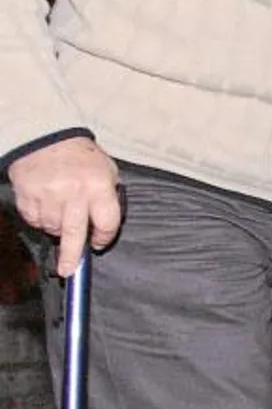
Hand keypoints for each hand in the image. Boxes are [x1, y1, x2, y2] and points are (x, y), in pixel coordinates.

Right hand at [6, 137, 120, 276]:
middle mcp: (73, 193)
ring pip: (52, 228)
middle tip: (68, 271)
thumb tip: (104, 225)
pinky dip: (40, 219)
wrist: (45, 137)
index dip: (103, 237)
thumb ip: (108, 197)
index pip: (106, 222)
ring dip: (57, 229)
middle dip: (71, 256)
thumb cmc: (81, 157)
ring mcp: (47, 195)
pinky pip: (35, 220)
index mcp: (98, 187)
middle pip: (74, 234)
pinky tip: (46, 206)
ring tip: (60, 213)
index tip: (98, 244)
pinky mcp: (27, 196)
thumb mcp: (106, 171)